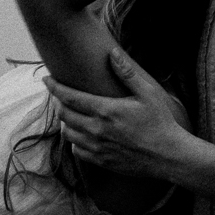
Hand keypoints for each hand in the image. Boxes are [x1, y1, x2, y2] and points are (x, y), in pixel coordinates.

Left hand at [44, 49, 190, 178]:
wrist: (168, 156)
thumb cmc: (160, 121)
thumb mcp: (148, 92)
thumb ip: (127, 73)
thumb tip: (112, 53)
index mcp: (106, 111)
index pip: (70, 97)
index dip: (54, 87)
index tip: (46, 78)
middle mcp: (97, 131)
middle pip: (64, 115)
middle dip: (58, 102)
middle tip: (60, 94)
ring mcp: (98, 149)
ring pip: (68, 134)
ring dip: (66, 122)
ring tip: (71, 112)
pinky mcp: (102, 162)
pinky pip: (77, 151)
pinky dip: (74, 140)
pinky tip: (82, 134)